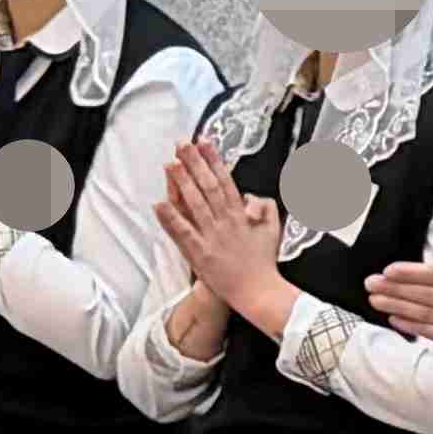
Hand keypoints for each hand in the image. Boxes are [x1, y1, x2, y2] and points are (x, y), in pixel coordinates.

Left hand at [156, 140, 294, 338]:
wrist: (257, 290)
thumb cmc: (264, 260)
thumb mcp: (273, 227)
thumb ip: (264, 206)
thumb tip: (249, 196)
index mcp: (241, 214)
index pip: (225, 181)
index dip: (214, 160)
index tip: (203, 143)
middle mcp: (225, 221)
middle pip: (207, 186)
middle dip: (194, 163)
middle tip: (181, 144)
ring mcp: (211, 236)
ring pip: (194, 204)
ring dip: (181, 183)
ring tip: (170, 164)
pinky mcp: (199, 252)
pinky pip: (183, 232)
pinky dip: (171, 218)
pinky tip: (158, 204)